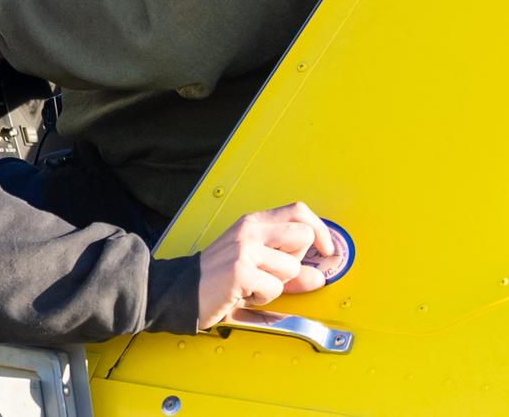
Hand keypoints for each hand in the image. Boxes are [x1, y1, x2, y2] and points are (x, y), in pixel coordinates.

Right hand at [195, 202, 333, 329]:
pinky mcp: (240, 270)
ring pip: (292, 267)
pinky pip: (275, 288)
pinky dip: (264, 298)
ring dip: (278, 285)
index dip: (320, 230)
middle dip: (297, 260)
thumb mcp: (255, 265)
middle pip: (302, 236)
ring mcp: (244, 249)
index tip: (326, 249)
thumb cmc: (218, 276)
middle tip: (275, 272)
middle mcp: (249, 230)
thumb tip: (319, 277)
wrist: (182, 290)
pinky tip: (246, 293)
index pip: (298, 211)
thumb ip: (289, 269)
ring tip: (255, 285)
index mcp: (253, 222)